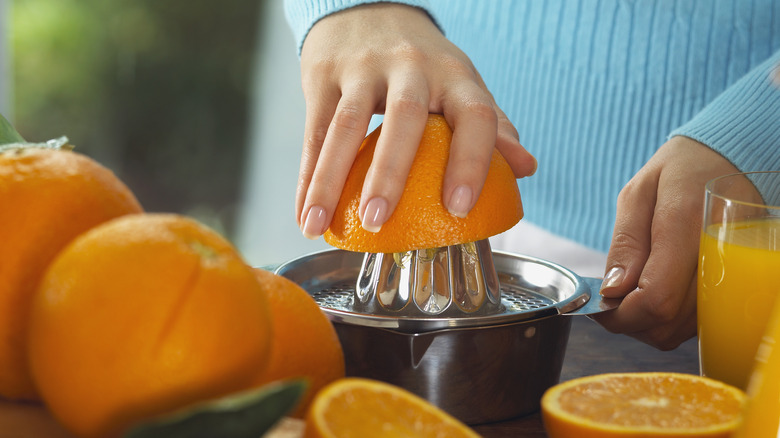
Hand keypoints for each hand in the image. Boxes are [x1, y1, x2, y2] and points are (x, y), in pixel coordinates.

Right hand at [295, 3, 535, 238]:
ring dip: (330, 179)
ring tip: (320, 225)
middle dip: (390, 171)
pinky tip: (304, 212)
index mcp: (455, 75)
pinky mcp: (324, 75)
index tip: (460, 208)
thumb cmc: (423, 65)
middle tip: (379, 221)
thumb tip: (526, 169)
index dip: (472, 161)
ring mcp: (363, 68)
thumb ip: (492, 126)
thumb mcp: (461, 84)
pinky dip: (307, 175)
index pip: (476, 114)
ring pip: (345, 124)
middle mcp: (412, 66)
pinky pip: (313, 129)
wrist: (367, 11)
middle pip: (404, 116)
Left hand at [592, 136, 739, 349]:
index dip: (621, 315)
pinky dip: (669, 320)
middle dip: (629, 321)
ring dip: (647, 323)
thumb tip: (613, 290)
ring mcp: (730, 277)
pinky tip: (656, 293)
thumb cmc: (679, 172)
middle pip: (666, 324)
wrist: (730, 161)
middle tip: (611, 299)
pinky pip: (696, 323)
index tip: (600, 307)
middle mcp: (716, 258)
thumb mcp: (638, 194)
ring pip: (680, 331)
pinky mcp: (734, 288)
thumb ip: (626, 243)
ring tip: (632, 292)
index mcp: (686, 225)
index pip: (656, 299)